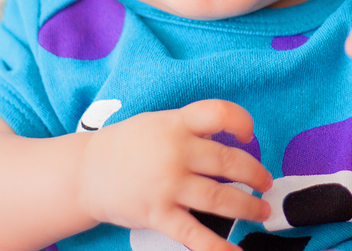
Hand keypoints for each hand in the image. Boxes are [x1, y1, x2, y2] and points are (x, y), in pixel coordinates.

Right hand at [77, 100, 272, 250]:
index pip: (218, 114)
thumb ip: (191, 129)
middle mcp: (174, 152)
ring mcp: (167, 185)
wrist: (86, 172)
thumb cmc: (127, 146)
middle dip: (255, 174)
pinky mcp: (159, 215)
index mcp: (176, 124)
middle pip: (228, 162)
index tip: (249, 135)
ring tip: (261, 210)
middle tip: (265, 183)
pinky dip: (218, 247)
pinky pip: (195, 234)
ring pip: (220, 197)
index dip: (241, 122)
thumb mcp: (159, 123)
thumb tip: (229, 139)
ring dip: (247, 206)